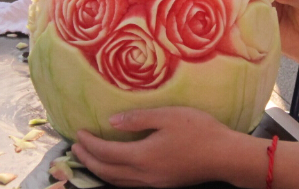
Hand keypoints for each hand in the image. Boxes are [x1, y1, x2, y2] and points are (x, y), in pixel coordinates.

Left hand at [73, 107, 236, 186]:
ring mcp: (153, 183)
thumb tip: (111, 121)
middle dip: (88, 159)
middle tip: (74, 147)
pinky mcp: (162, 184)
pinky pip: (128, 184)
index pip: (106, 152)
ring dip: (99, 170)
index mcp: (143, 156)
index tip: (78, 132)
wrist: (224, 155)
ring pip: (116, 181)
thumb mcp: (168, 115)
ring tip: (88, 159)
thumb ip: (138, 118)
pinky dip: (114, 176)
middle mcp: (144, 174)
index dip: (89, 143)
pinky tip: (115, 169)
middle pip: (106, 171)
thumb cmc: (199, 130)